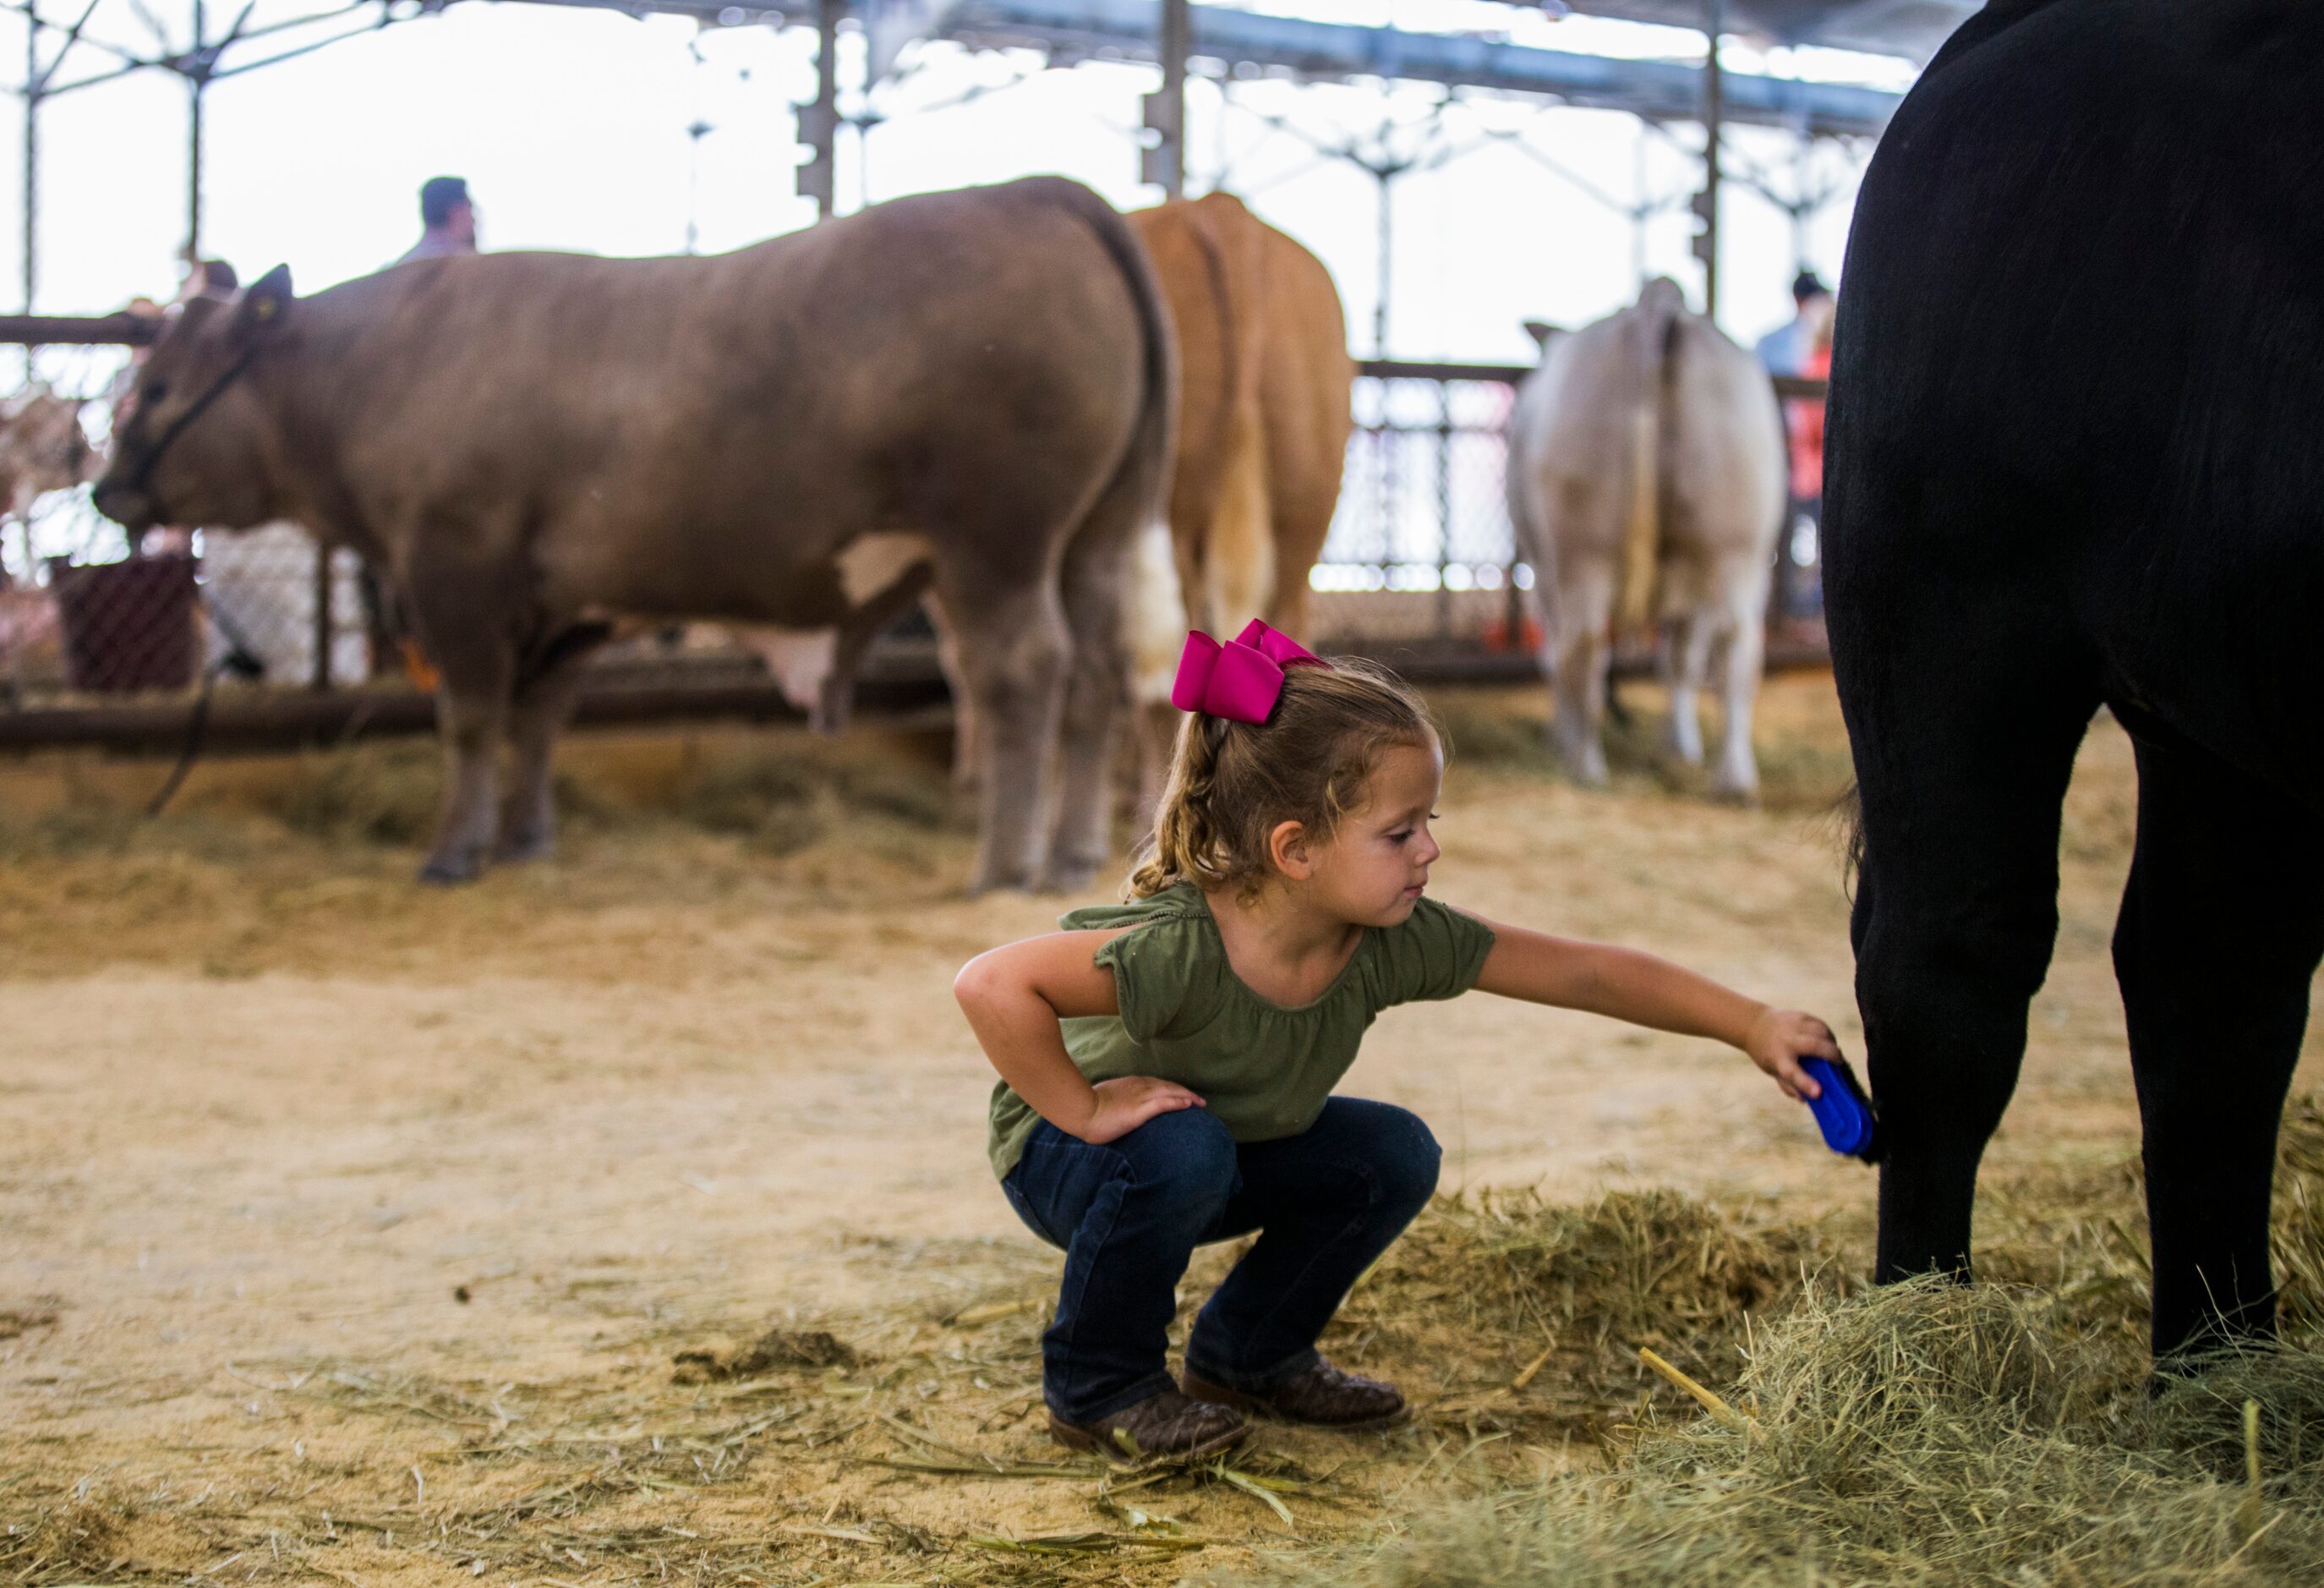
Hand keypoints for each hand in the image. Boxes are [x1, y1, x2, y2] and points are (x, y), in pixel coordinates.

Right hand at [1075, 1075, 1205, 1143]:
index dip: (1172, 1088)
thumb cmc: (1087, 1107)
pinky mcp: (1139, 1110)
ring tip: (1200, 1103)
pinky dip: (1178, 1102)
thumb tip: (1119, 1106)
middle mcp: (1139, 1086)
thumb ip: (1116, 1099)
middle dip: (1185, 1092)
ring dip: (1187, 1097)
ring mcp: (1140, 1097)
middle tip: (1200, 1100)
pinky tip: (1189, 1105)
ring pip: (1170, 1092)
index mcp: (1131, 1084)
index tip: (1183, 1094)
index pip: (1158, 1084)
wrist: (1080, 1110)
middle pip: (1168, 1086)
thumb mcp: (1105, 1099)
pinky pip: (1163, 1103)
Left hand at [1744, 1007, 1842, 1100]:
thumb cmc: (1767, 1053)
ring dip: (1831, 1043)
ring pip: (1821, 1032)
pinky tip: (1828, 1041)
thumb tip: (1806, 1099)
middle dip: (1831, 1054)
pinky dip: (1828, 1034)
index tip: (1819, 1093)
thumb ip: (1788, 1085)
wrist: (1754, 1025)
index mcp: (1777, 1058)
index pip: (1791, 1073)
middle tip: (1840, 1063)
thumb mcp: (1772, 1070)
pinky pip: (1821, 1025)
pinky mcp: (1800, 1015)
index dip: (1806, 1084)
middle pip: (1813, 1045)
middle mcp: (1786, 1041)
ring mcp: (1793, 1025)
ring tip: (1832, 1052)